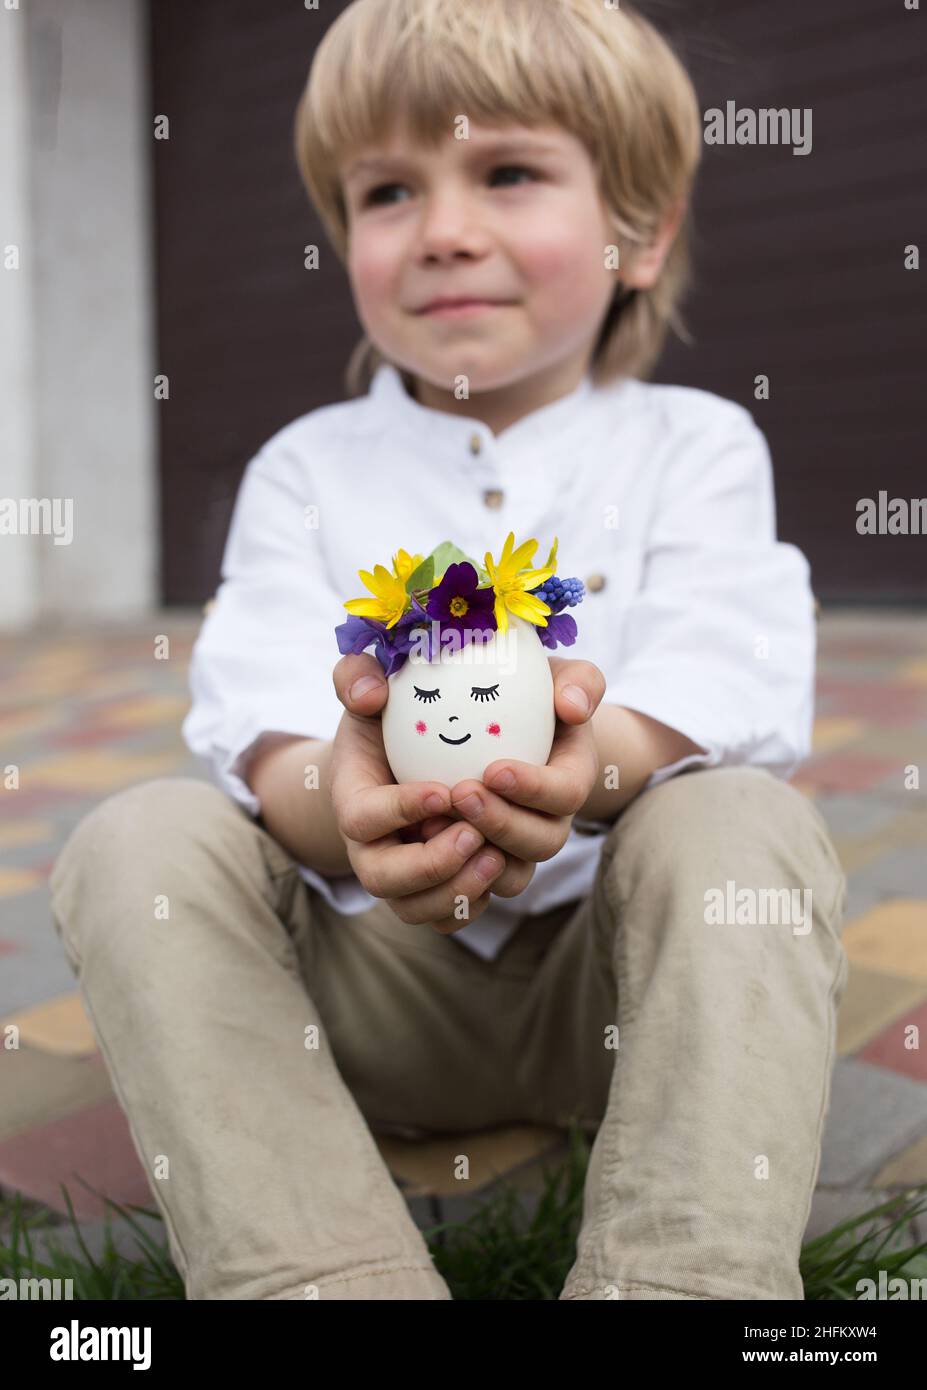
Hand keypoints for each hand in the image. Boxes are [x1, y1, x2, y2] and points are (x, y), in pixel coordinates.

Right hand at [328, 652, 508, 932]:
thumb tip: (375, 693)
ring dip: (461, 888)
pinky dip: (479, 900)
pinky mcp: (443, 887)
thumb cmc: (410, 702)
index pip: (361, 818)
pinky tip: (506, 863)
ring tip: (498, 853)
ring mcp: (409, 873)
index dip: (399, 812)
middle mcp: (375, 844)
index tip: (444, 791)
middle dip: (430, 865)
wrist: (438, 738)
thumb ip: (362, 671)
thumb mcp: (384, 674)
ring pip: (423, 910)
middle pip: (384, 881)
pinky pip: (455, 915)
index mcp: (355, 794)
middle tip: (473, 832)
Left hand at [432, 657, 606, 880]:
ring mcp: (512, 851)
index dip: (536, 789)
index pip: (568, 793)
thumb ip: (574, 678)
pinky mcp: (474, 871)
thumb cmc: (511, 688)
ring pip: (508, 880)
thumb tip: (573, 705)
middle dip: (503, 824)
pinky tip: (418, 846)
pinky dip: (449, 886)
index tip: (494, 769)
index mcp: (569, 776)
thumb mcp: (546, 669)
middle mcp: (546, 821)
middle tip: (460, 793)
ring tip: (436, 822)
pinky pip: (468, 900)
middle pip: (541, 844)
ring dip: (475, 859)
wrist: (470, 720)